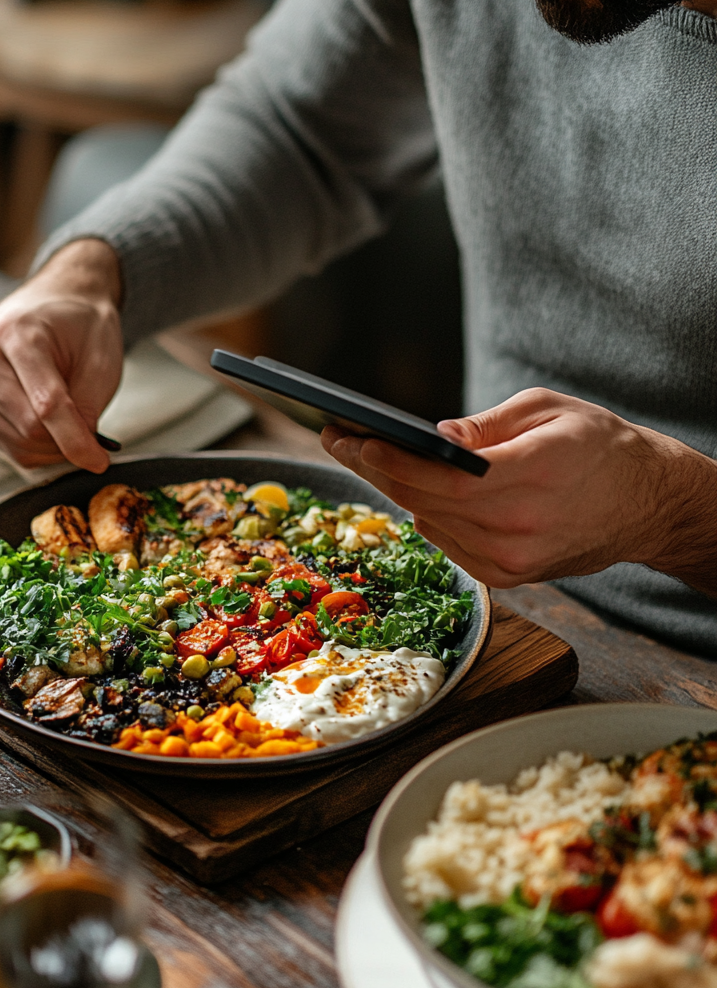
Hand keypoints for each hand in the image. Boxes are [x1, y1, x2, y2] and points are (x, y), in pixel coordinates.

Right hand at [0, 239, 123, 471]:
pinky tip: (50, 427)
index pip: (46, 404)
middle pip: (28, 428)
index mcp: (17, 333)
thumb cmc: (79, 325)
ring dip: (51, 447)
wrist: (54, 301)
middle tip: (92, 434)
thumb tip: (80, 451)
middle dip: (66, 442)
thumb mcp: (100, 358)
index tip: (99, 462)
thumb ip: (88, 405)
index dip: (75, 439)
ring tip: (71, 421)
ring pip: (16, 442)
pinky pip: (5, 444)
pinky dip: (33, 447)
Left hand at [321, 387, 716, 595]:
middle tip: (338, 440)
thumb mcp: (547, 410)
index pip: (440, 477)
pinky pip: (447, 542)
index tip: (350, 438)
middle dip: (374, 467)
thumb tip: (430, 438)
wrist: (650, 504)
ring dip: (398, 490)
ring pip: (429, 522)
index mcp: (532, 478)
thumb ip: (484, 426)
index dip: (389, 459)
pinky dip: (428, 514)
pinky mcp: (508, 577)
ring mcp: (511, 561)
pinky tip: (417, 490)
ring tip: (369, 456)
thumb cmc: (602, 446)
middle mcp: (518, 529)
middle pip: (422, 501)